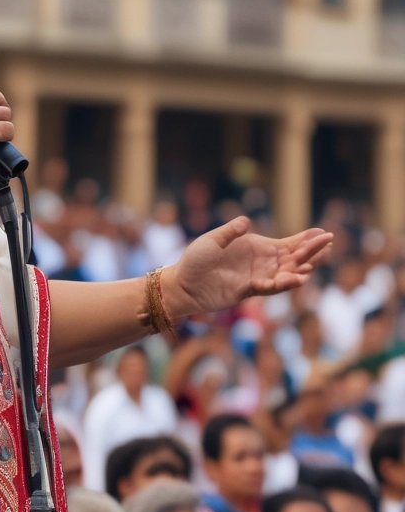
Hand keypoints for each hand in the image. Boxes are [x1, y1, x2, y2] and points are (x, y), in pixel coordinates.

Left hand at [164, 216, 331, 318]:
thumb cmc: (194, 260)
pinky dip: (282, 283)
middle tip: (328, 244)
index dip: (306, 239)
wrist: (183, 285)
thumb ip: (230, 232)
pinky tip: (296, 279)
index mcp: (257, 247)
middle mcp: (262, 262)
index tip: (324, 233)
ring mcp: (258, 277)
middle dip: (311, 252)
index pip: (288, 243)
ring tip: (313, 264)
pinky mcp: (249, 290)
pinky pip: (270, 287)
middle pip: (293, 258)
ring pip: (287, 273)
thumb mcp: (212, 241)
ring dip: (301, 269)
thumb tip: (246, 221)